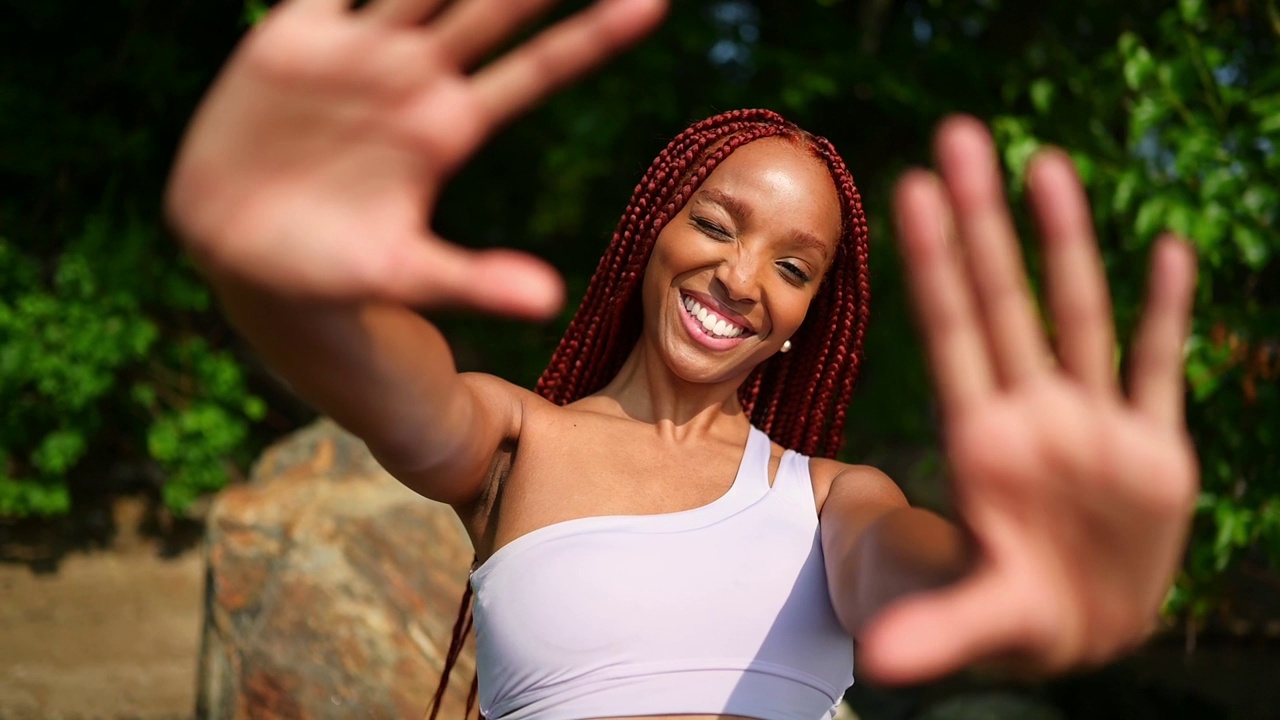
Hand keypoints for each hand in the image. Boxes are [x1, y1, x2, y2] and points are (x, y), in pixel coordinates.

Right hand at [166, 0, 664, 317]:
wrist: (244, 252)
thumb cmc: (334, 269)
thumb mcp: (403, 275)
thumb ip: (473, 280)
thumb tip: (547, 301)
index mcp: (450, 127)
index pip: (537, 70)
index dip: (591, 36)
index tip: (652, 4)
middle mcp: (414, 76)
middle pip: (491, 8)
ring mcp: (359, 52)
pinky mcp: (296, 38)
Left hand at [862, 117, 1197, 682]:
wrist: (1081, 625)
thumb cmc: (1019, 615)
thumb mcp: (983, 623)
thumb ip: (939, 630)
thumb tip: (881, 665)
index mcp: (988, 444)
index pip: (953, 333)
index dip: (934, 262)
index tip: (909, 191)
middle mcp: (1037, 416)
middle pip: (1004, 300)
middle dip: (984, 221)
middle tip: (959, 136)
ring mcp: (1095, 425)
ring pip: (1081, 315)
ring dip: (1067, 241)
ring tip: (1045, 163)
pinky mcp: (1153, 449)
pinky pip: (1161, 366)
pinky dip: (1169, 311)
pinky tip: (1170, 247)